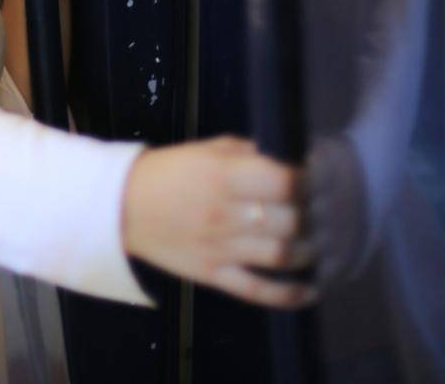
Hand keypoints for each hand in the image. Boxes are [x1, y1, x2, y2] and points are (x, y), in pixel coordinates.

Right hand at [121, 136, 316, 308]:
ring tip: (319, 242)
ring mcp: (221, 248)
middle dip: (315, 216)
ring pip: (282, 256)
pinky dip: (290, 295)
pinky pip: (258, 291)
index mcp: (223, 176)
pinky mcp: (213, 274)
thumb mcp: (206, 150)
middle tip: (324, 212)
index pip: (284, 182)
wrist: (120, 205)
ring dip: (310, 251)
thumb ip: (248, 153)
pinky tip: (312, 289)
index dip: (310, 182)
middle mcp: (226, 213)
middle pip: (291, 221)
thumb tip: (291, 161)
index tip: (318, 180)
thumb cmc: (168, 172)